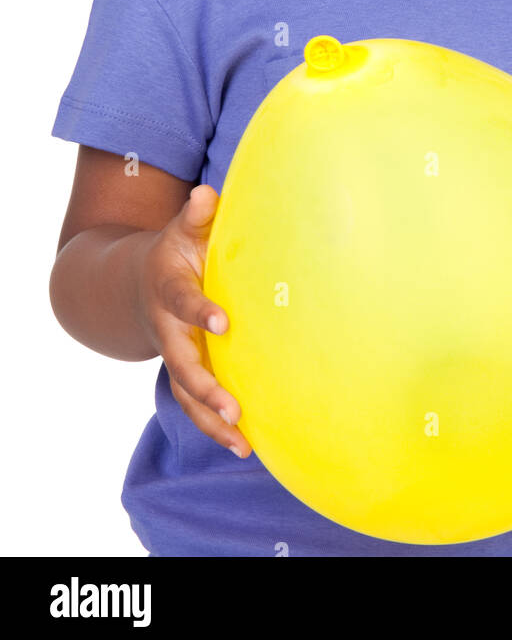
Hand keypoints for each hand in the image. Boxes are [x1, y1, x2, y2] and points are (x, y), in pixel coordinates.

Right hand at [135, 183, 252, 457]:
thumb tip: (207, 194)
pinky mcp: (185, 373)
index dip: (201, 312)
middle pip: (182, 364)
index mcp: (169, 290)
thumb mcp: (183, 230)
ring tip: (242, 442)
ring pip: (186, 395)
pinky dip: (215, 427)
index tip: (224, 323)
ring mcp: (174, 355)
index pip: (184, 302)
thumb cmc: (177, 251)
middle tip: (232, 406)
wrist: (140, 283)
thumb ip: (197, 215)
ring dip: (211, 420)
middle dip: (206, 387)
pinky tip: (244, 445)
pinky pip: (195, 405)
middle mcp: (168, 330)